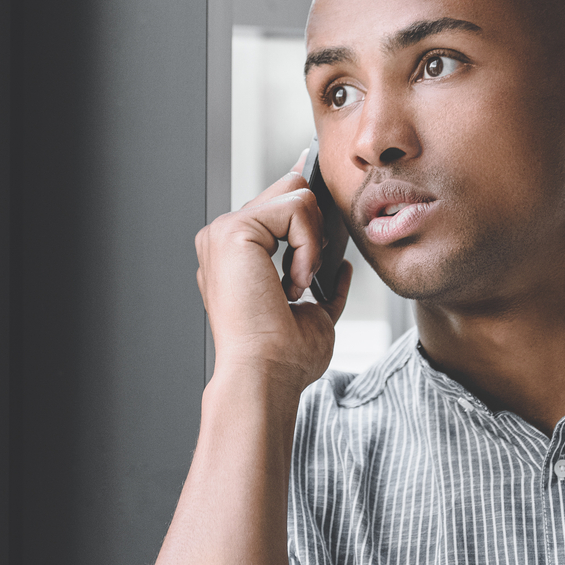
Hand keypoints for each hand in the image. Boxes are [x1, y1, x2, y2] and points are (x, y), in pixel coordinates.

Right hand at [195, 153, 353, 391]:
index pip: (278, 207)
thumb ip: (323, 285)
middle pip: (288, 190)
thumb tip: (341, 265)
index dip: (307, 215)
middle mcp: (222, 239)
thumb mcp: (312, 313)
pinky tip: (295, 281)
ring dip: (312, 243)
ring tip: (297, 284)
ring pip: (295, 196)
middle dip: (313, 228)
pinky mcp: (235, 230)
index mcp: (234, 256)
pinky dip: (309, 247)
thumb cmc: (283, 356)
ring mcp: (223, 232)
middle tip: (306, 276)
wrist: (265, 374)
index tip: (321, 237)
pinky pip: (296, 209)